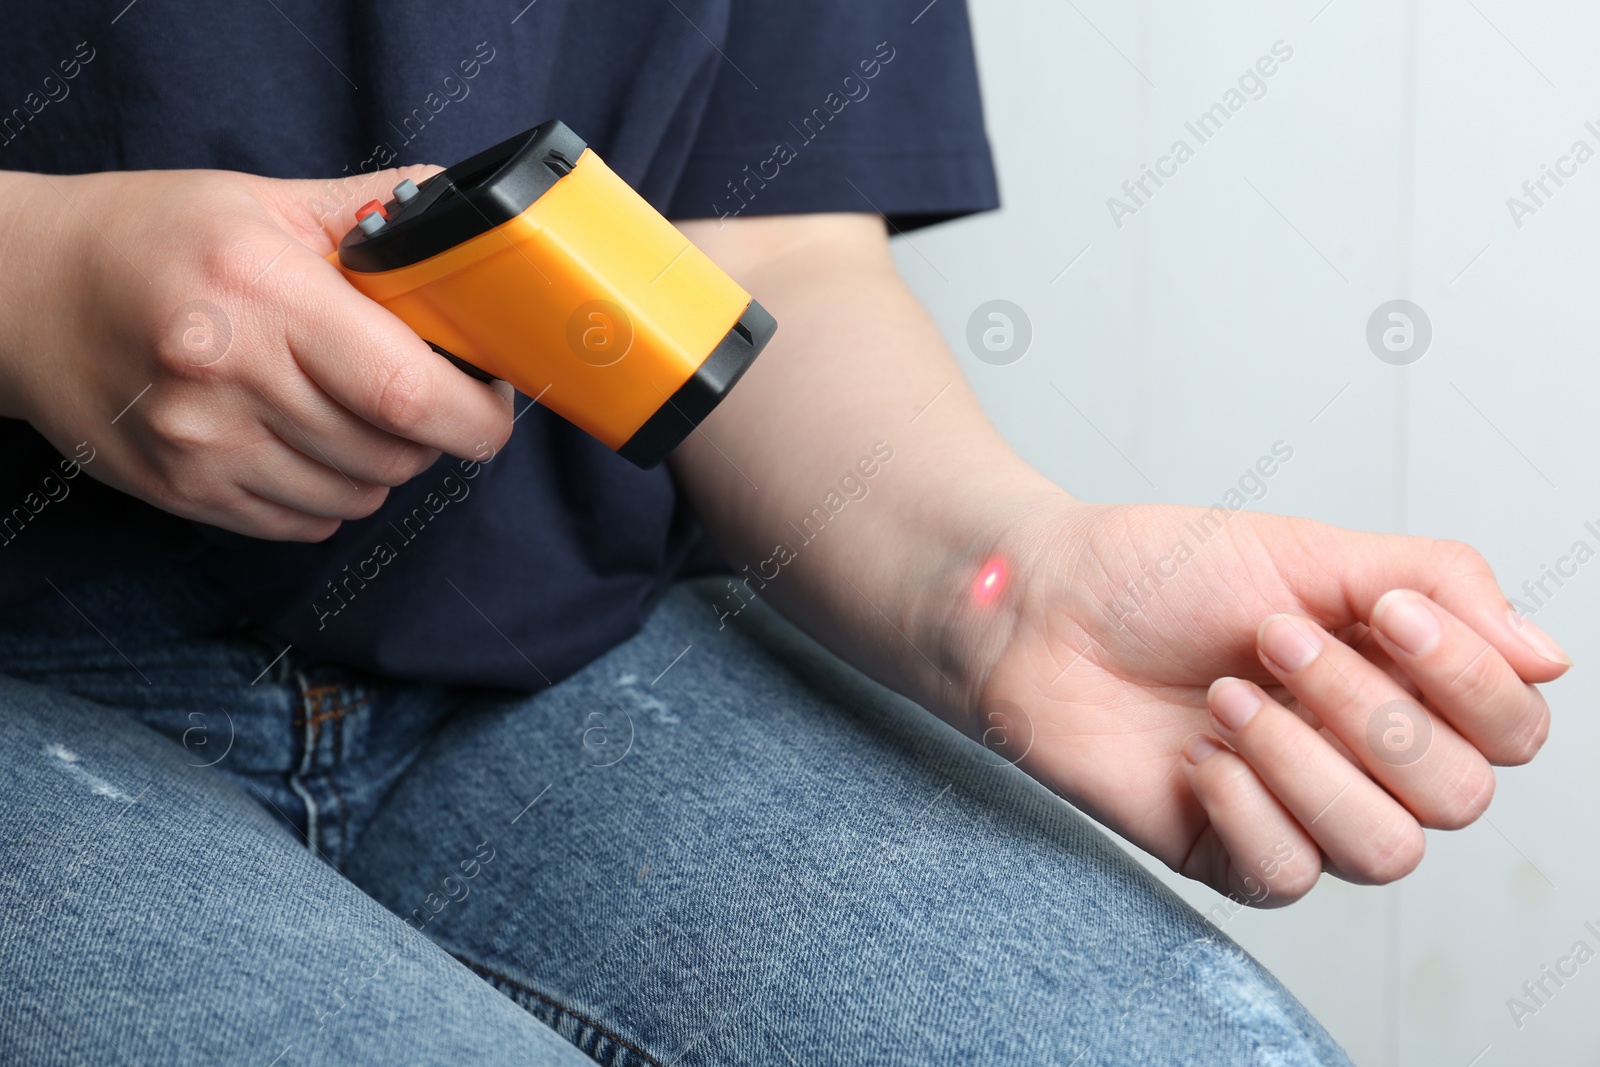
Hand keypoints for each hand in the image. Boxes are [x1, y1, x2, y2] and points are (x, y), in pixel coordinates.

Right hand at [0, 165, 510, 539]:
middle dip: (432, 434)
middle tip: (418, 392)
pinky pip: (306, 523)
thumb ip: (375, 213)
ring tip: (348, 410)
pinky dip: (329, 492)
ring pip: (358, 495)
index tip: (493, 403)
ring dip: (381, 464)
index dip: (476, 415)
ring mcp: (200, 446)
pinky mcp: (182, 492)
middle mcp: (229, 377)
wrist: (20, 292)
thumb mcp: (263, 201)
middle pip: (393, 453)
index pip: (407, 392)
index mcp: (263, 293)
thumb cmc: (152, 236)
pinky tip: (302, 441)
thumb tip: (468, 224)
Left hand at [970, 500, 1566, 905]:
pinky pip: (1289, 876)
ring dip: (1306, 763)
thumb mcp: (1312, 551)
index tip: (1385, 614)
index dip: (1469, 679)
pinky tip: (1197, 757)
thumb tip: (1548, 656)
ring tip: (1228, 695)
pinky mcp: (1231, 854)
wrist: (1043, 607)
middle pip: (1461, 795)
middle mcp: (1366, 756)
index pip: (1513, 726)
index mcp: (1403, 682)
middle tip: (1274, 640)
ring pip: (1386, 850)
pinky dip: (1247, 806)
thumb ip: (1439, 585)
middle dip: (1368, 711)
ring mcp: (1301, 812)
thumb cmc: (1165, 574)